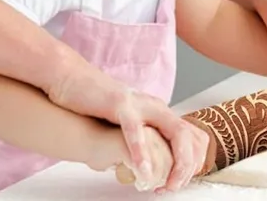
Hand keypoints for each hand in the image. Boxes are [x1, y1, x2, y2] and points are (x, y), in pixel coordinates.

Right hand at [47, 50, 207, 190]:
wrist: (72, 80)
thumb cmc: (97, 106)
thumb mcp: (128, 125)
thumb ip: (142, 140)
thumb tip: (149, 168)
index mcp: (158, 112)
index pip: (191, 135)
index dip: (193, 161)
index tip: (182, 181)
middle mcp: (155, 106)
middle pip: (188, 135)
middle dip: (188, 165)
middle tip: (175, 187)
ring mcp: (140, 104)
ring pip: (173, 130)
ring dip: (175, 161)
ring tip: (167, 184)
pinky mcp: (120, 104)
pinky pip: (135, 129)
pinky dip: (142, 151)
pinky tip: (143, 170)